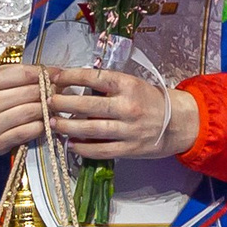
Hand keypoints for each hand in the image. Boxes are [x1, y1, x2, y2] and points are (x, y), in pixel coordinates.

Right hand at [0, 63, 48, 157]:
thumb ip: (19, 74)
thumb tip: (51, 72)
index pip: (23, 73)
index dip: (44, 73)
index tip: (56, 73)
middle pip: (30, 93)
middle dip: (48, 91)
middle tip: (56, 91)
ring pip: (32, 112)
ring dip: (46, 109)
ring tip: (50, 106)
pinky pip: (29, 131)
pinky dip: (41, 126)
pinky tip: (42, 122)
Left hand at [48, 69, 198, 160]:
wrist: (179, 122)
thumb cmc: (150, 100)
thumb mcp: (132, 85)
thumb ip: (107, 87)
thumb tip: (73, 87)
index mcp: (128, 85)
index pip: (94, 77)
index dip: (72, 76)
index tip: (55, 76)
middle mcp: (128, 106)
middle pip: (88, 106)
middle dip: (63, 103)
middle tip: (47, 102)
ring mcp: (129, 129)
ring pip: (91, 129)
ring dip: (68, 127)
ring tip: (53, 123)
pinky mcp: (130, 149)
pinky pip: (101, 150)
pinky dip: (83, 148)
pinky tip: (71, 144)